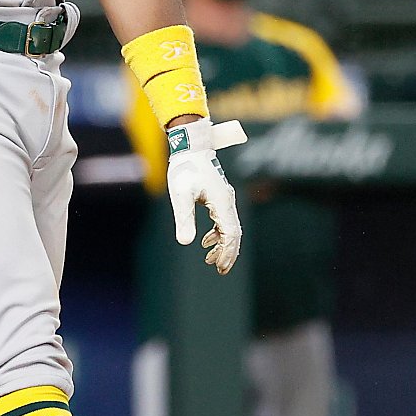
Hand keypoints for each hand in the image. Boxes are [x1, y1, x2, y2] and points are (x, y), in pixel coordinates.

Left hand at [167, 118, 240, 272]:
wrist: (191, 146)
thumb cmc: (185, 168)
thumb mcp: (180, 194)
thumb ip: (184, 218)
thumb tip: (186, 242)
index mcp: (222, 203)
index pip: (231, 234)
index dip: (227, 252)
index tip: (220, 267)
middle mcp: (227, 202)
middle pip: (234, 233)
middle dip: (228, 252)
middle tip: (220, 269)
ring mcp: (225, 199)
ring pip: (230, 227)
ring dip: (223, 244)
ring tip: (210, 259)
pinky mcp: (219, 197)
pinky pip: (224, 220)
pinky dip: (218, 233)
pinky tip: (206, 241)